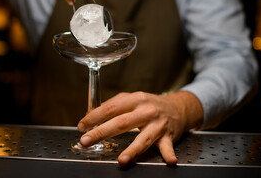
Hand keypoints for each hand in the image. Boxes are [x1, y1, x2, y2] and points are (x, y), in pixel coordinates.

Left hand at [77, 91, 203, 165]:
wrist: (178, 108)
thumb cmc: (150, 104)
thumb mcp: (132, 98)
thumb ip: (113, 104)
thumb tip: (91, 114)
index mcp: (135, 100)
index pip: (111, 108)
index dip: (95, 117)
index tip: (82, 126)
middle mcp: (146, 110)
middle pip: (122, 122)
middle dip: (102, 132)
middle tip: (87, 140)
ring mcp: (158, 124)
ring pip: (144, 138)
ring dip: (133, 150)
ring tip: (122, 160)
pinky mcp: (169, 136)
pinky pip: (168, 147)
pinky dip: (168, 154)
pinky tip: (169, 161)